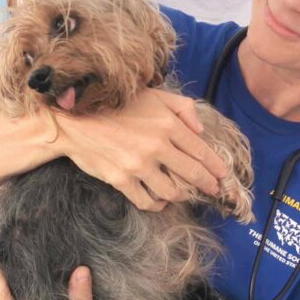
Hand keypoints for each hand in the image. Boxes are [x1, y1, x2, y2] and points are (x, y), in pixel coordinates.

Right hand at [55, 88, 228, 210]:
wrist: (76, 120)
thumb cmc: (116, 105)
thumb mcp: (153, 95)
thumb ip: (182, 108)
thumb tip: (199, 130)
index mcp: (167, 124)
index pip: (201, 150)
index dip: (215, 166)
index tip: (223, 174)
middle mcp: (156, 146)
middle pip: (192, 173)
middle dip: (206, 184)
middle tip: (212, 190)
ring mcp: (138, 165)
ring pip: (171, 192)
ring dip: (182, 196)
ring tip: (184, 195)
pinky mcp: (121, 180)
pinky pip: (146, 201)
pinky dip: (157, 204)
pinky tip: (159, 201)